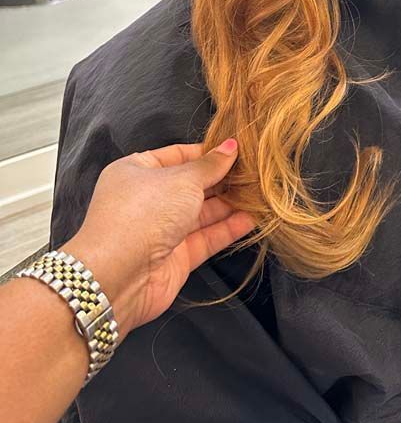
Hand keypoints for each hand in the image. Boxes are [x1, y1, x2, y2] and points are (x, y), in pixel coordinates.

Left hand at [65, 140, 254, 340]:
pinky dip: (227, 228)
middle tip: (256, 172)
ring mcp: (161, 230)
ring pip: (201, 212)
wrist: (118, 276)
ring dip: (229, 204)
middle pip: (191, 185)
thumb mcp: (181, 180)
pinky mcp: (175, 257)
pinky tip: (252, 218)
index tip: (238, 149)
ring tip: (260, 193)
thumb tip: (231, 146)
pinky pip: (205, 238)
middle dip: (222, 179)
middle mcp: (148, 199)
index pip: (178, 155)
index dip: (207, 152)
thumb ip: (210, 166)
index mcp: (137, 171)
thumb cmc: (144, 213)